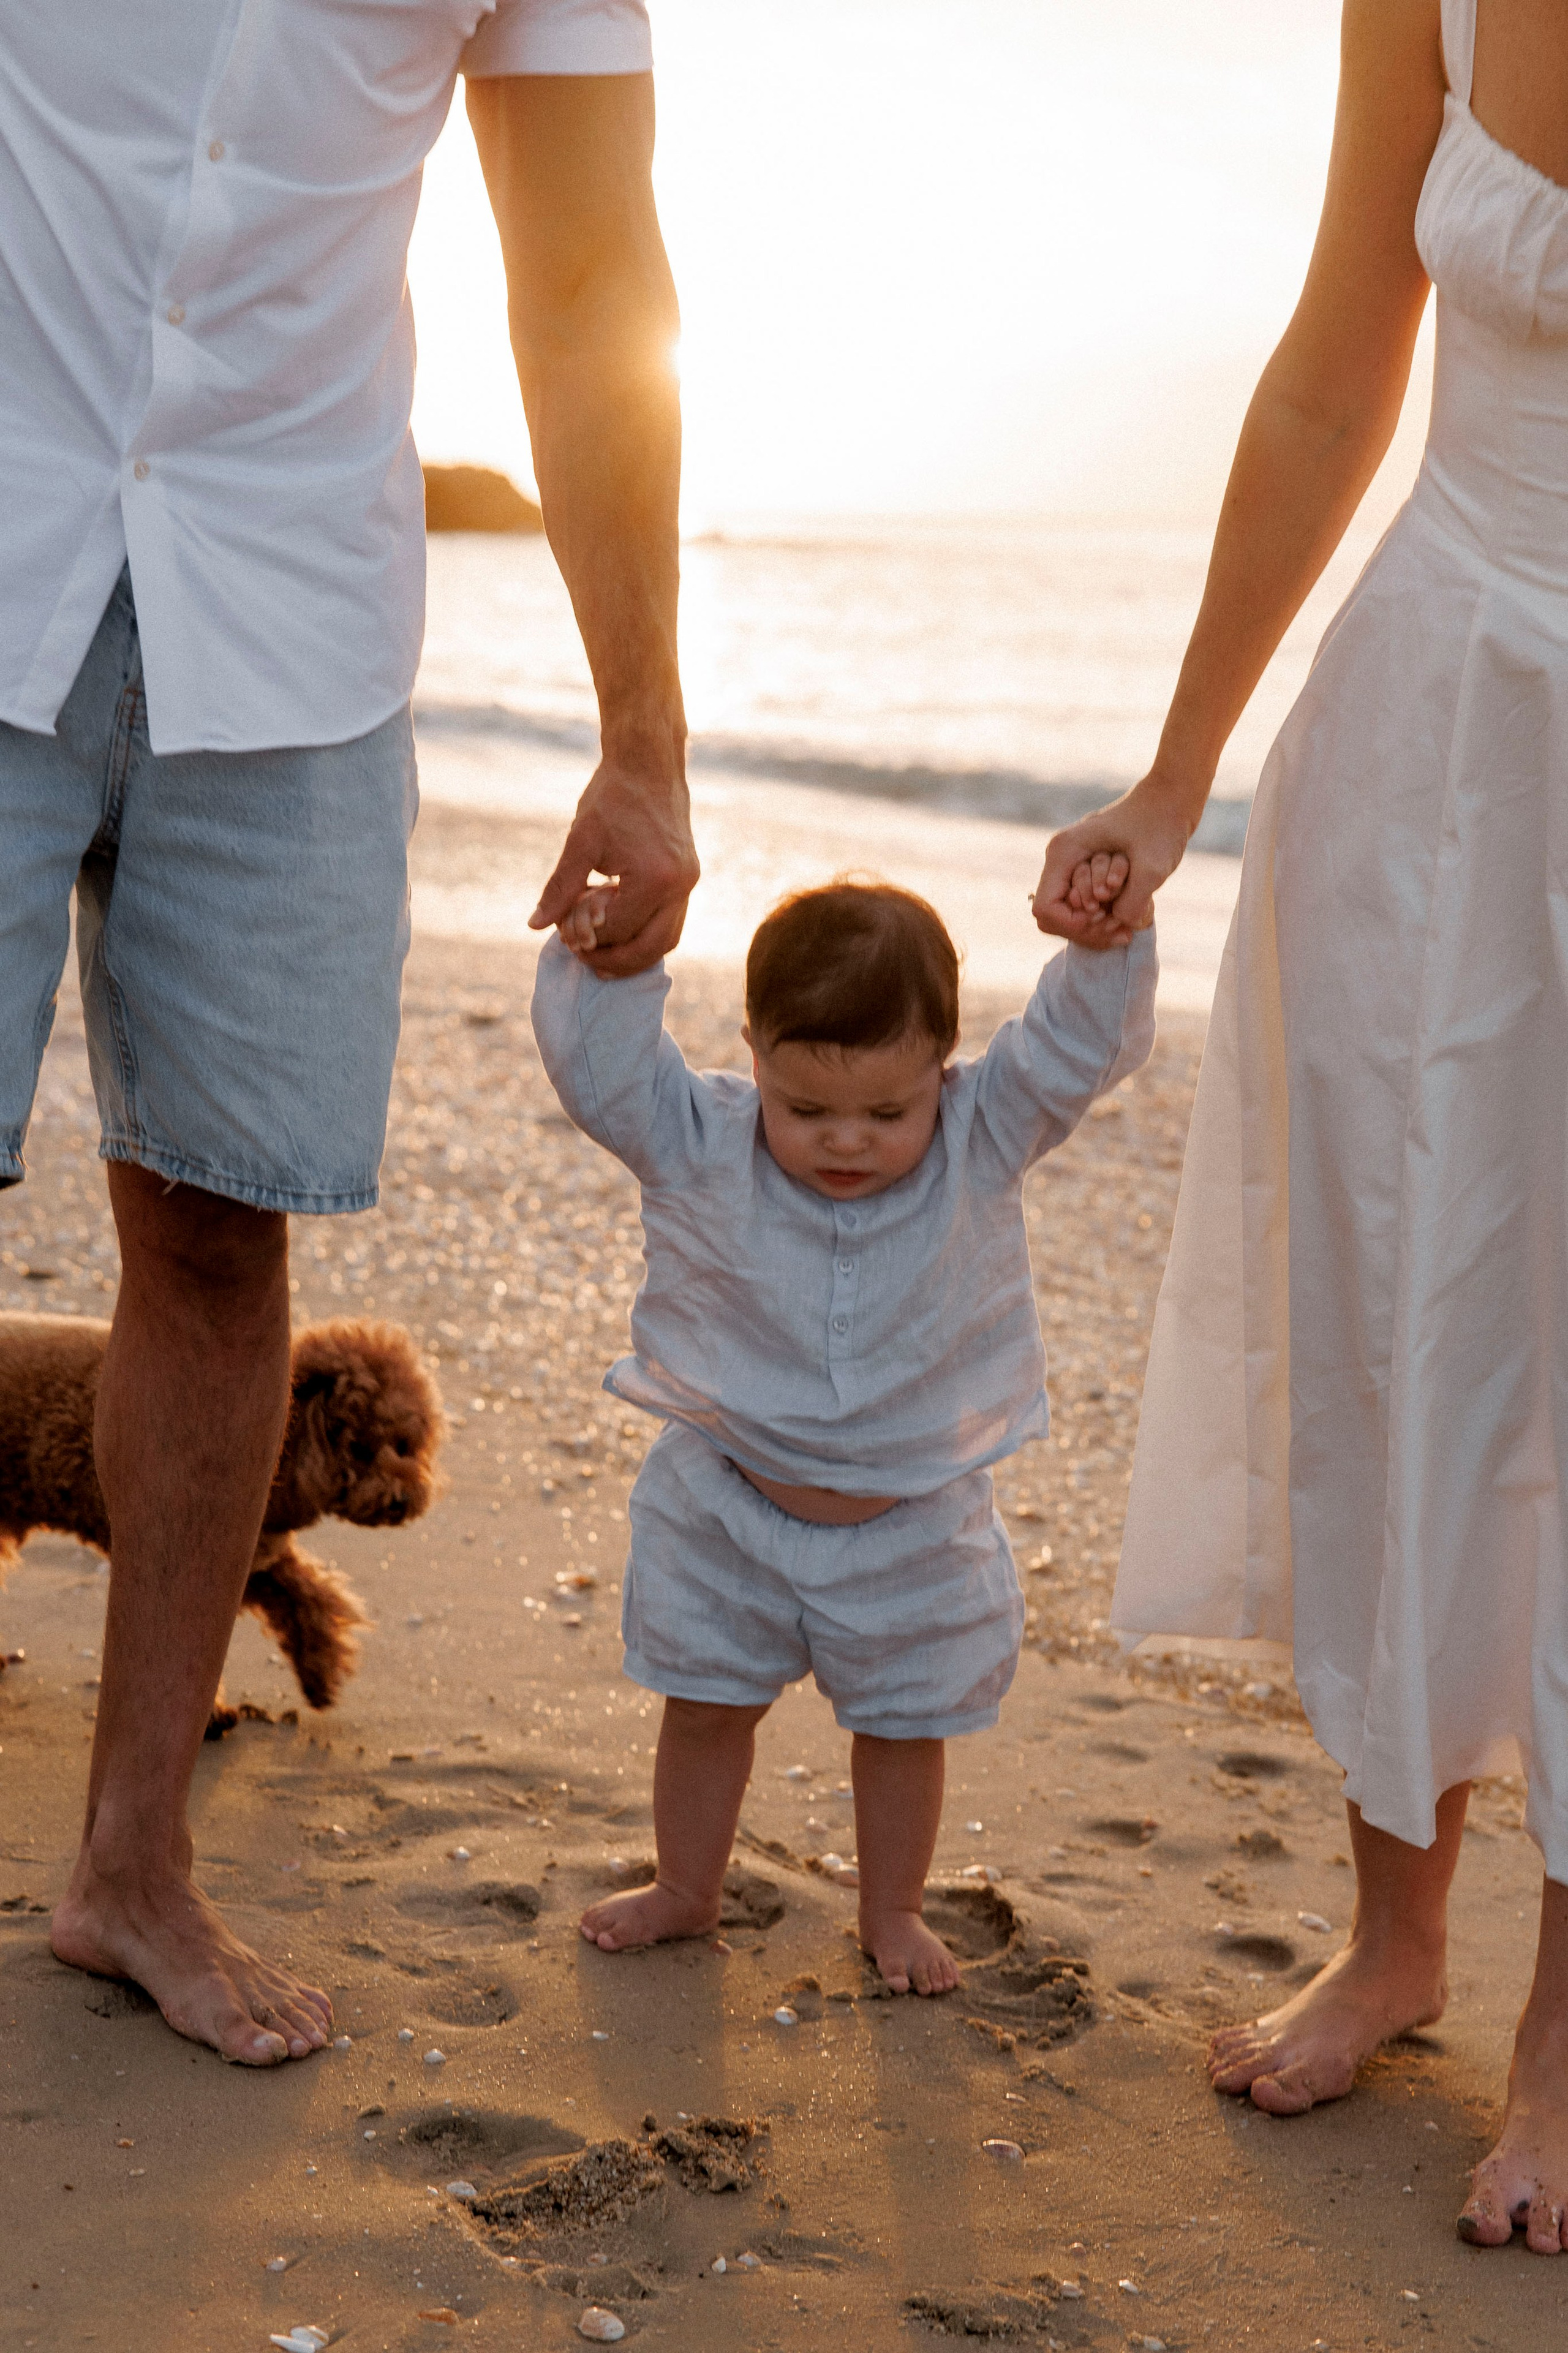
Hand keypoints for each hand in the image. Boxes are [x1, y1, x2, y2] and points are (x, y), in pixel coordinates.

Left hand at [530, 754, 699, 976]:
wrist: (649, 763)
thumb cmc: (612, 797)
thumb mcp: (579, 842)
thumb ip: (560, 888)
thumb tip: (536, 925)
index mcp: (653, 878)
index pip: (617, 929)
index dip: (586, 938)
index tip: (563, 933)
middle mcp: (679, 886)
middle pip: (649, 947)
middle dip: (615, 960)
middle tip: (585, 961)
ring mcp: (688, 883)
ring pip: (667, 940)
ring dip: (636, 955)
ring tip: (604, 960)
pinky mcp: (688, 877)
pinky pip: (672, 922)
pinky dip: (647, 934)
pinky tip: (623, 934)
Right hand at [1031, 776, 1196, 947]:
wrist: (1172, 800)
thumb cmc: (1161, 825)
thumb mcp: (1153, 867)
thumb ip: (1132, 902)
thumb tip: (1119, 923)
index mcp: (1065, 852)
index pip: (1046, 908)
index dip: (1072, 924)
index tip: (1104, 917)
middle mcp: (1063, 861)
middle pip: (1055, 918)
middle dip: (1087, 929)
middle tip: (1122, 928)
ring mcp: (1074, 868)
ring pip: (1070, 917)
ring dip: (1098, 927)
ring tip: (1128, 925)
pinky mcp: (1088, 875)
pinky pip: (1084, 911)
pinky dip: (1105, 921)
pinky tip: (1129, 922)